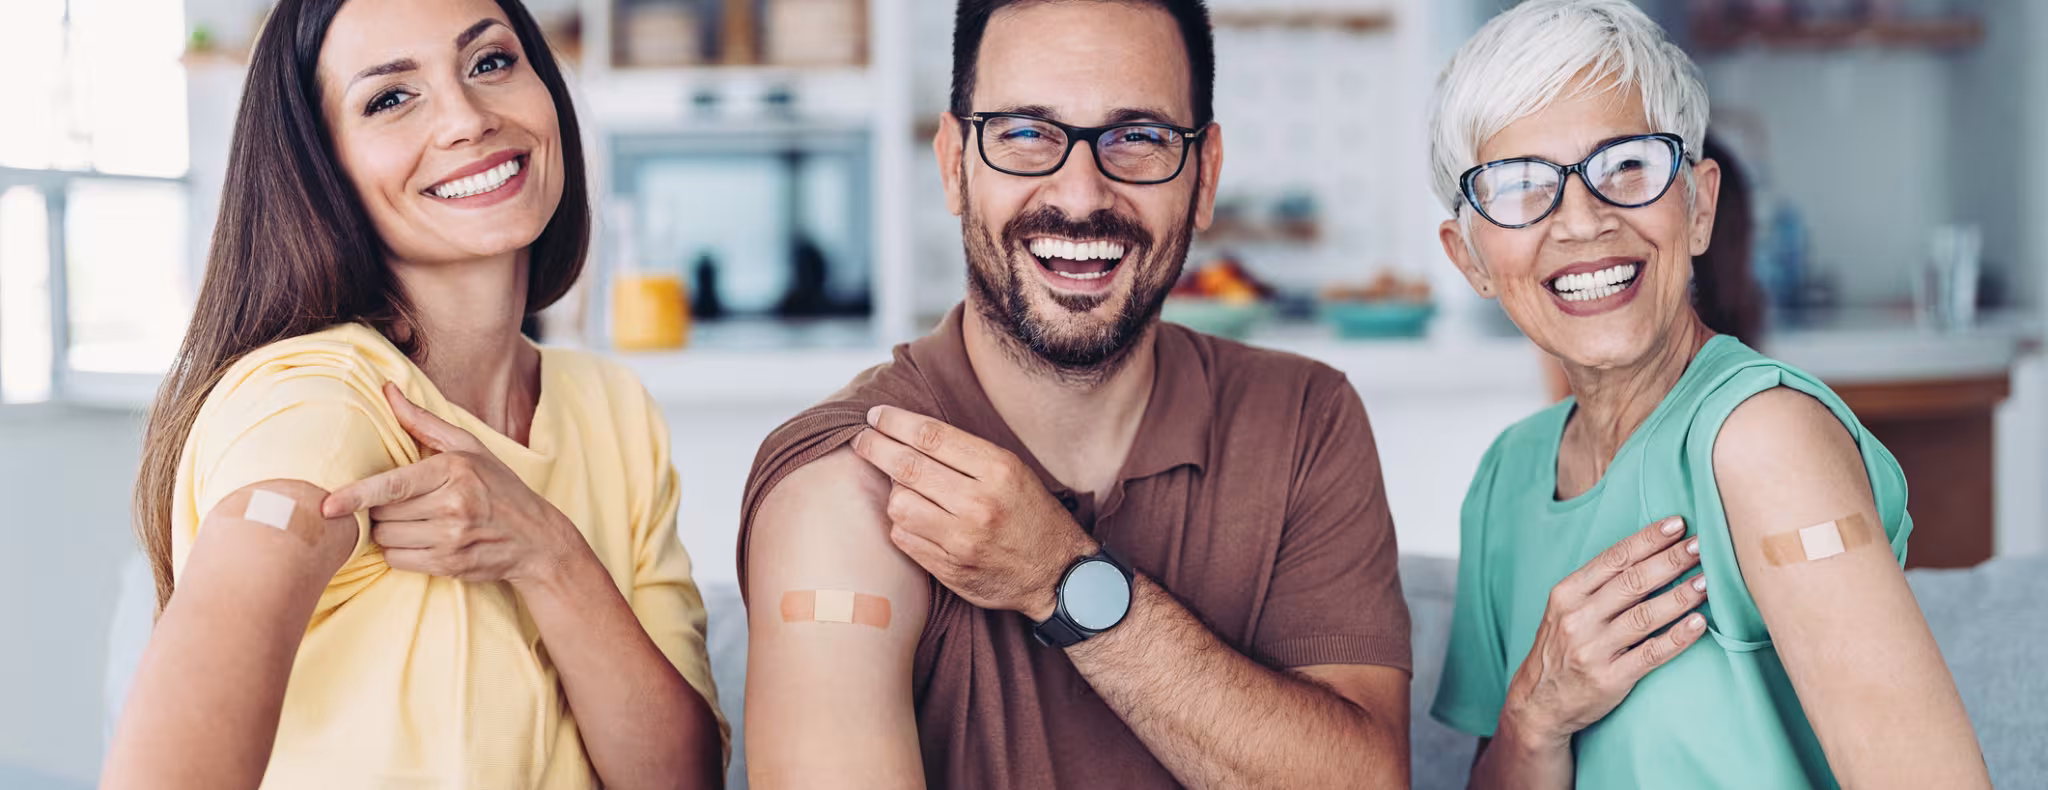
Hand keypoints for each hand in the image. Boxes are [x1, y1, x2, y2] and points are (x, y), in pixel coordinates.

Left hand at [320, 382, 577, 585]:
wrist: (537, 539)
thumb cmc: (498, 487)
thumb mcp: (470, 448)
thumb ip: (424, 422)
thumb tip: (387, 390)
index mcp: (454, 470)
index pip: (393, 485)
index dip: (356, 495)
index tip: (327, 504)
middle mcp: (453, 505)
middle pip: (383, 512)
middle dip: (380, 508)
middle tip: (402, 503)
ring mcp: (451, 538)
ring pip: (387, 537)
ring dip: (388, 531)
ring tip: (414, 521)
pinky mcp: (449, 565)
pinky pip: (398, 560)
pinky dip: (398, 552)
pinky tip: (420, 541)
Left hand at [851, 405, 1096, 620]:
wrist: (1056, 573)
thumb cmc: (1030, 514)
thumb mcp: (1013, 471)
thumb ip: (965, 454)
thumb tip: (907, 433)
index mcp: (998, 470)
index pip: (931, 437)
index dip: (895, 422)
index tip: (876, 416)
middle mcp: (979, 503)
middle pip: (907, 467)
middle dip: (875, 448)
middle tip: (861, 439)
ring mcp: (962, 540)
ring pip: (899, 504)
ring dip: (892, 491)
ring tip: (901, 487)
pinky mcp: (950, 569)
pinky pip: (904, 538)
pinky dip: (901, 523)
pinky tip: (911, 517)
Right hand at [1501, 516, 1708, 748]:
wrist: (1538, 701)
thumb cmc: (1561, 647)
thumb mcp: (1565, 608)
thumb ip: (1599, 585)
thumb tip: (1651, 553)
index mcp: (1567, 594)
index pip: (1613, 558)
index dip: (1648, 539)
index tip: (1678, 525)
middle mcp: (1577, 618)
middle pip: (1632, 582)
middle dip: (1671, 560)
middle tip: (1702, 546)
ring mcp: (1593, 649)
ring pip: (1645, 616)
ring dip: (1680, 597)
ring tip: (1707, 582)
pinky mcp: (1609, 679)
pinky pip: (1650, 654)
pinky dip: (1677, 638)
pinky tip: (1698, 624)